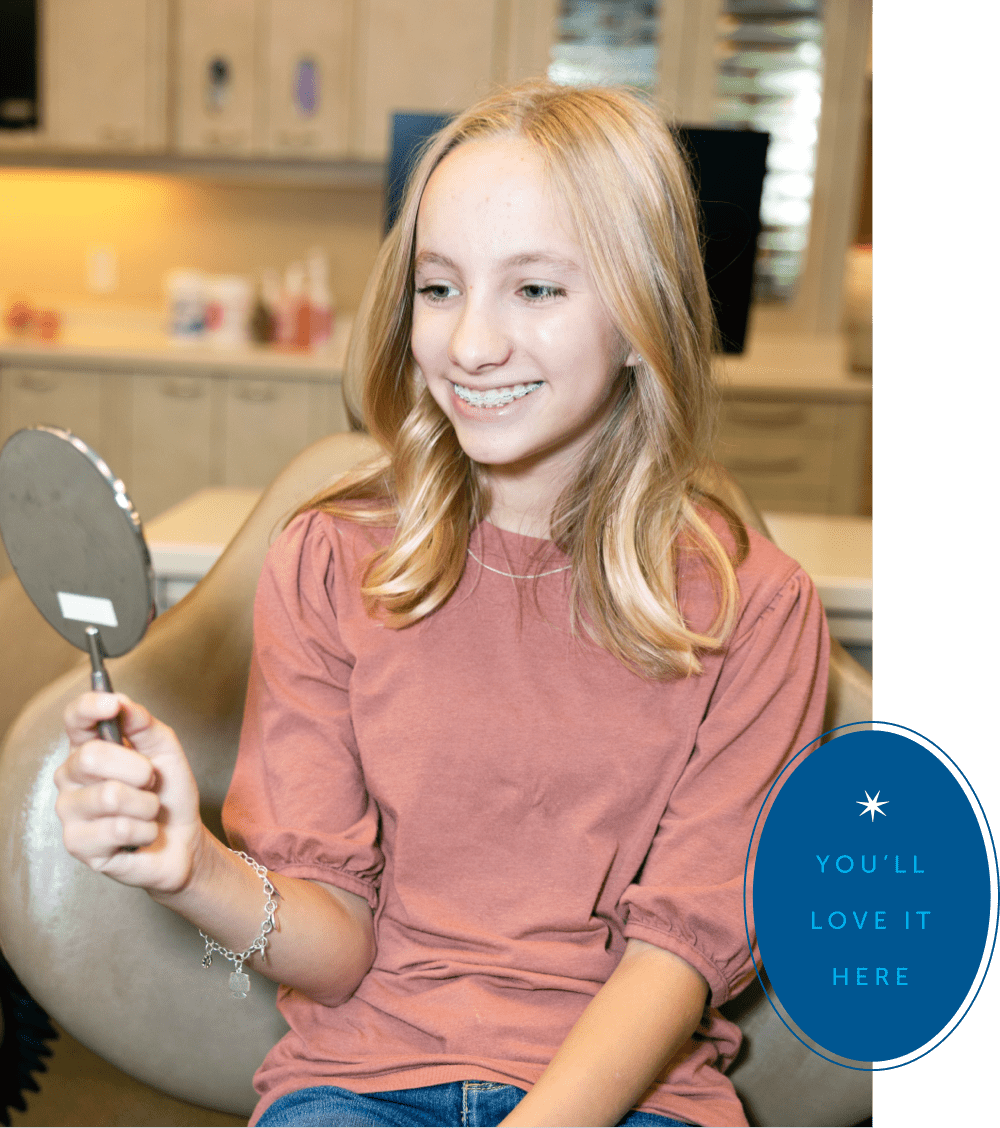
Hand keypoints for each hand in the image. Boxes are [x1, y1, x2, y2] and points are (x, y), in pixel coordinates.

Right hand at [55, 692, 205, 894]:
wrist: (181, 839)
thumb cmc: (169, 793)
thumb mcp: (165, 751)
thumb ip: (144, 724)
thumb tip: (123, 703)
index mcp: (89, 746)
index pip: (75, 719)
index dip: (89, 707)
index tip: (112, 704)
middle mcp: (70, 776)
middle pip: (92, 756)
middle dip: (139, 769)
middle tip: (150, 781)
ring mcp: (69, 811)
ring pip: (109, 795)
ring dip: (146, 804)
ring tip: (147, 811)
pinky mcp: (76, 844)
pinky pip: (118, 829)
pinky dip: (144, 831)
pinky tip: (141, 834)